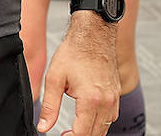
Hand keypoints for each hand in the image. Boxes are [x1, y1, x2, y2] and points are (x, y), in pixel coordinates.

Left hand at [39, 16, 118, 134]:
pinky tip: (88, 118)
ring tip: (74, 128)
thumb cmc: (74, 53)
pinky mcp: (116, 95)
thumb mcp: (54, 79)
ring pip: (105, 127)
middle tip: (65, 133)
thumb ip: (50, 106)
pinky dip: (101, 122)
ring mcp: (114, 99)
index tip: (60, 135)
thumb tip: (43, 126)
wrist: (93, 35)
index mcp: (91, 100)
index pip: (82, 133)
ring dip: (91, 131)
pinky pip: (111, 117)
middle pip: (96, 134)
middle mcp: (107, 102)